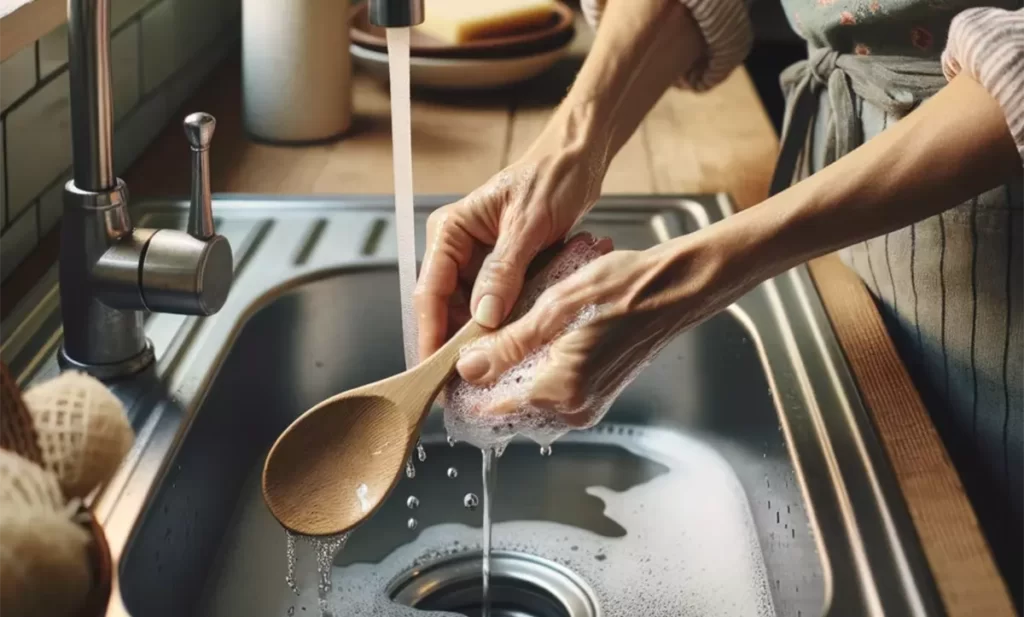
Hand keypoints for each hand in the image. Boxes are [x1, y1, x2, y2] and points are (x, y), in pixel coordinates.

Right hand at [414, 135, 606, 361]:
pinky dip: (505, 324)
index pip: (430, 290)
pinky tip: (511, 347)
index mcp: (451, 231)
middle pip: (446, 306)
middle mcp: (458, 248)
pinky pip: (497, 305)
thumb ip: (504, 271)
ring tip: (487, 372)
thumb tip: (483, 318)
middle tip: (463, 383)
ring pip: (471, 311)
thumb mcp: (529, 224)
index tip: (436, 368)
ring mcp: (479, 261)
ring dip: (481, 338)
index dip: (431, 332)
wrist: (579, 159)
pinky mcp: (503, 270)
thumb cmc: (552, 177)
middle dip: (455, 343)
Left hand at [453, 233, 745, 426]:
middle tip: (471, 348)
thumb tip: (471, 367)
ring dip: (512, 374)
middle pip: (510, 407)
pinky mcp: (598, 393)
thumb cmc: (624, 289)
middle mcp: (575, 408)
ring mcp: (589, 403)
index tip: (449, 374)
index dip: (466, 391)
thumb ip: (509, 344)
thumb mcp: (554, 306)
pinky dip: (537, 371)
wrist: (675, 289)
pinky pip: (554, 392)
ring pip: (531, 399)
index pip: (493, 408)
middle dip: (488, 380)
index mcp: (561, 390)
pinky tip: (532, 342)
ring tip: (500, 340)